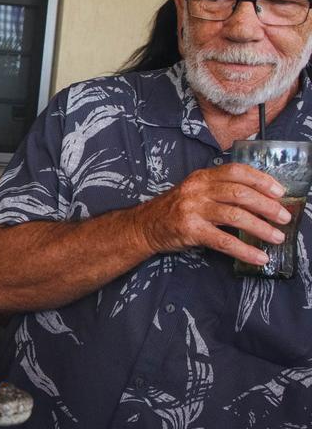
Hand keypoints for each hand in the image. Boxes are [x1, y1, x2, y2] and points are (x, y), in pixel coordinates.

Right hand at [135, 162, 290, 265]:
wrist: (144, 227)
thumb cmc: (175, 210)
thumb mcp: (196, 192)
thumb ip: (221, 191)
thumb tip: (260, 201)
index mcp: (202, 177)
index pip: (236, 171)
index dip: (261, 180)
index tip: (280, 191)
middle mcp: (197, 190)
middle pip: (239, 193)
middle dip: (267, 206)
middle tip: (284, 217)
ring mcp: (192, 210)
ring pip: (235, 216)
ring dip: (260, 228)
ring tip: (276, 237)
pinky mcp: (190, 231)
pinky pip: (223, 241)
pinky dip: (244, 250)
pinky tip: (258, 256)